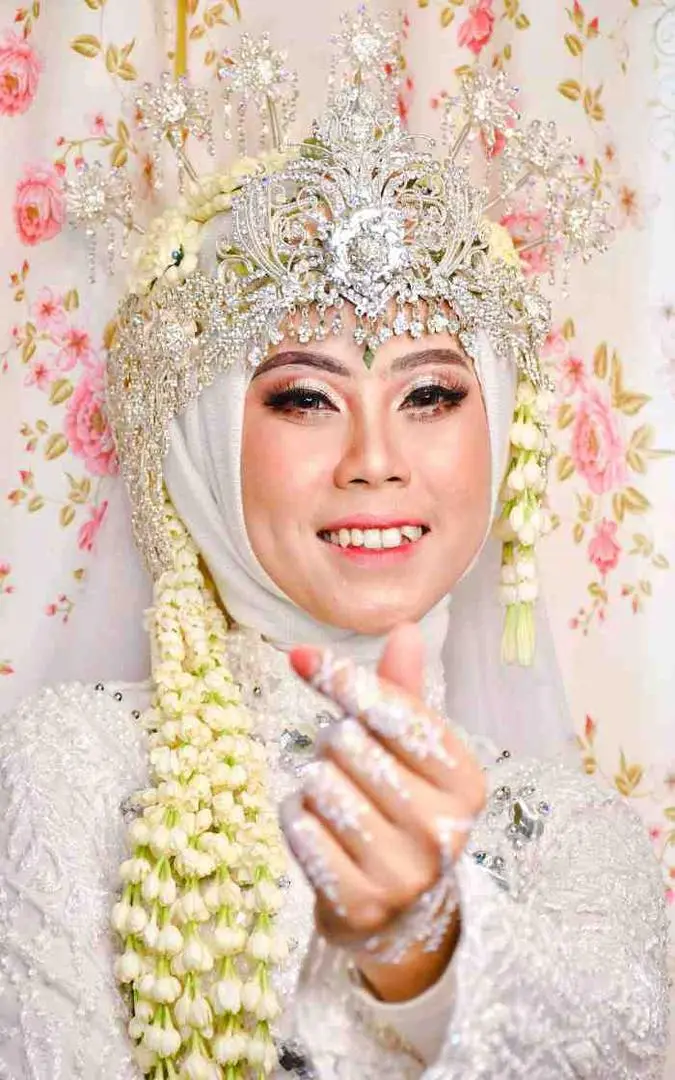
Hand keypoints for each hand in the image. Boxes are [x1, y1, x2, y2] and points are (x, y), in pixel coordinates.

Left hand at [280, 623, 486, 1001]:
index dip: (343, 680)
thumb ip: (403, 692)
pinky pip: (299, 828)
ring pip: (319, 784)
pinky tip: (321, 832)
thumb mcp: (415, 754)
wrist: (403, 917)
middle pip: (348, 744)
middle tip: (353, 770)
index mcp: (466, 781)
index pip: (394, 713)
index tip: (303, 657)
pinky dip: (298, 818)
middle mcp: (443, 828)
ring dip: (315, 784)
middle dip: (334, 745)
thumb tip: (404, 629)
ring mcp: (403, 872)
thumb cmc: (405, 811)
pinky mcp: (359, 903)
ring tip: (339, 803)